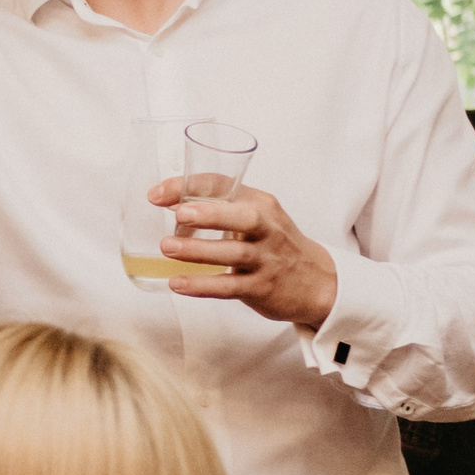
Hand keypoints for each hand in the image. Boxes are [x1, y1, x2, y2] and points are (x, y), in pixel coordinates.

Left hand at [152, 182, 339, 328]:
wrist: (317, 282)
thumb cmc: (275, 244)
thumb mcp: (257, 217)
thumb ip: (219, 207)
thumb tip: (170, 202)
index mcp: (261, 204)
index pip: (226, 186)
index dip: (190, 187)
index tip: (157, 195)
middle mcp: (267, 229)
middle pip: (244, 217)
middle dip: (211, 214)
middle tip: (179, 213)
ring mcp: (266, 259)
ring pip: (234, 254)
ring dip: (198, 251)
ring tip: (167, 248)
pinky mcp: (262, 287)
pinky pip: (229, 287)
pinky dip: (202, 285)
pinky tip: (178, 283)